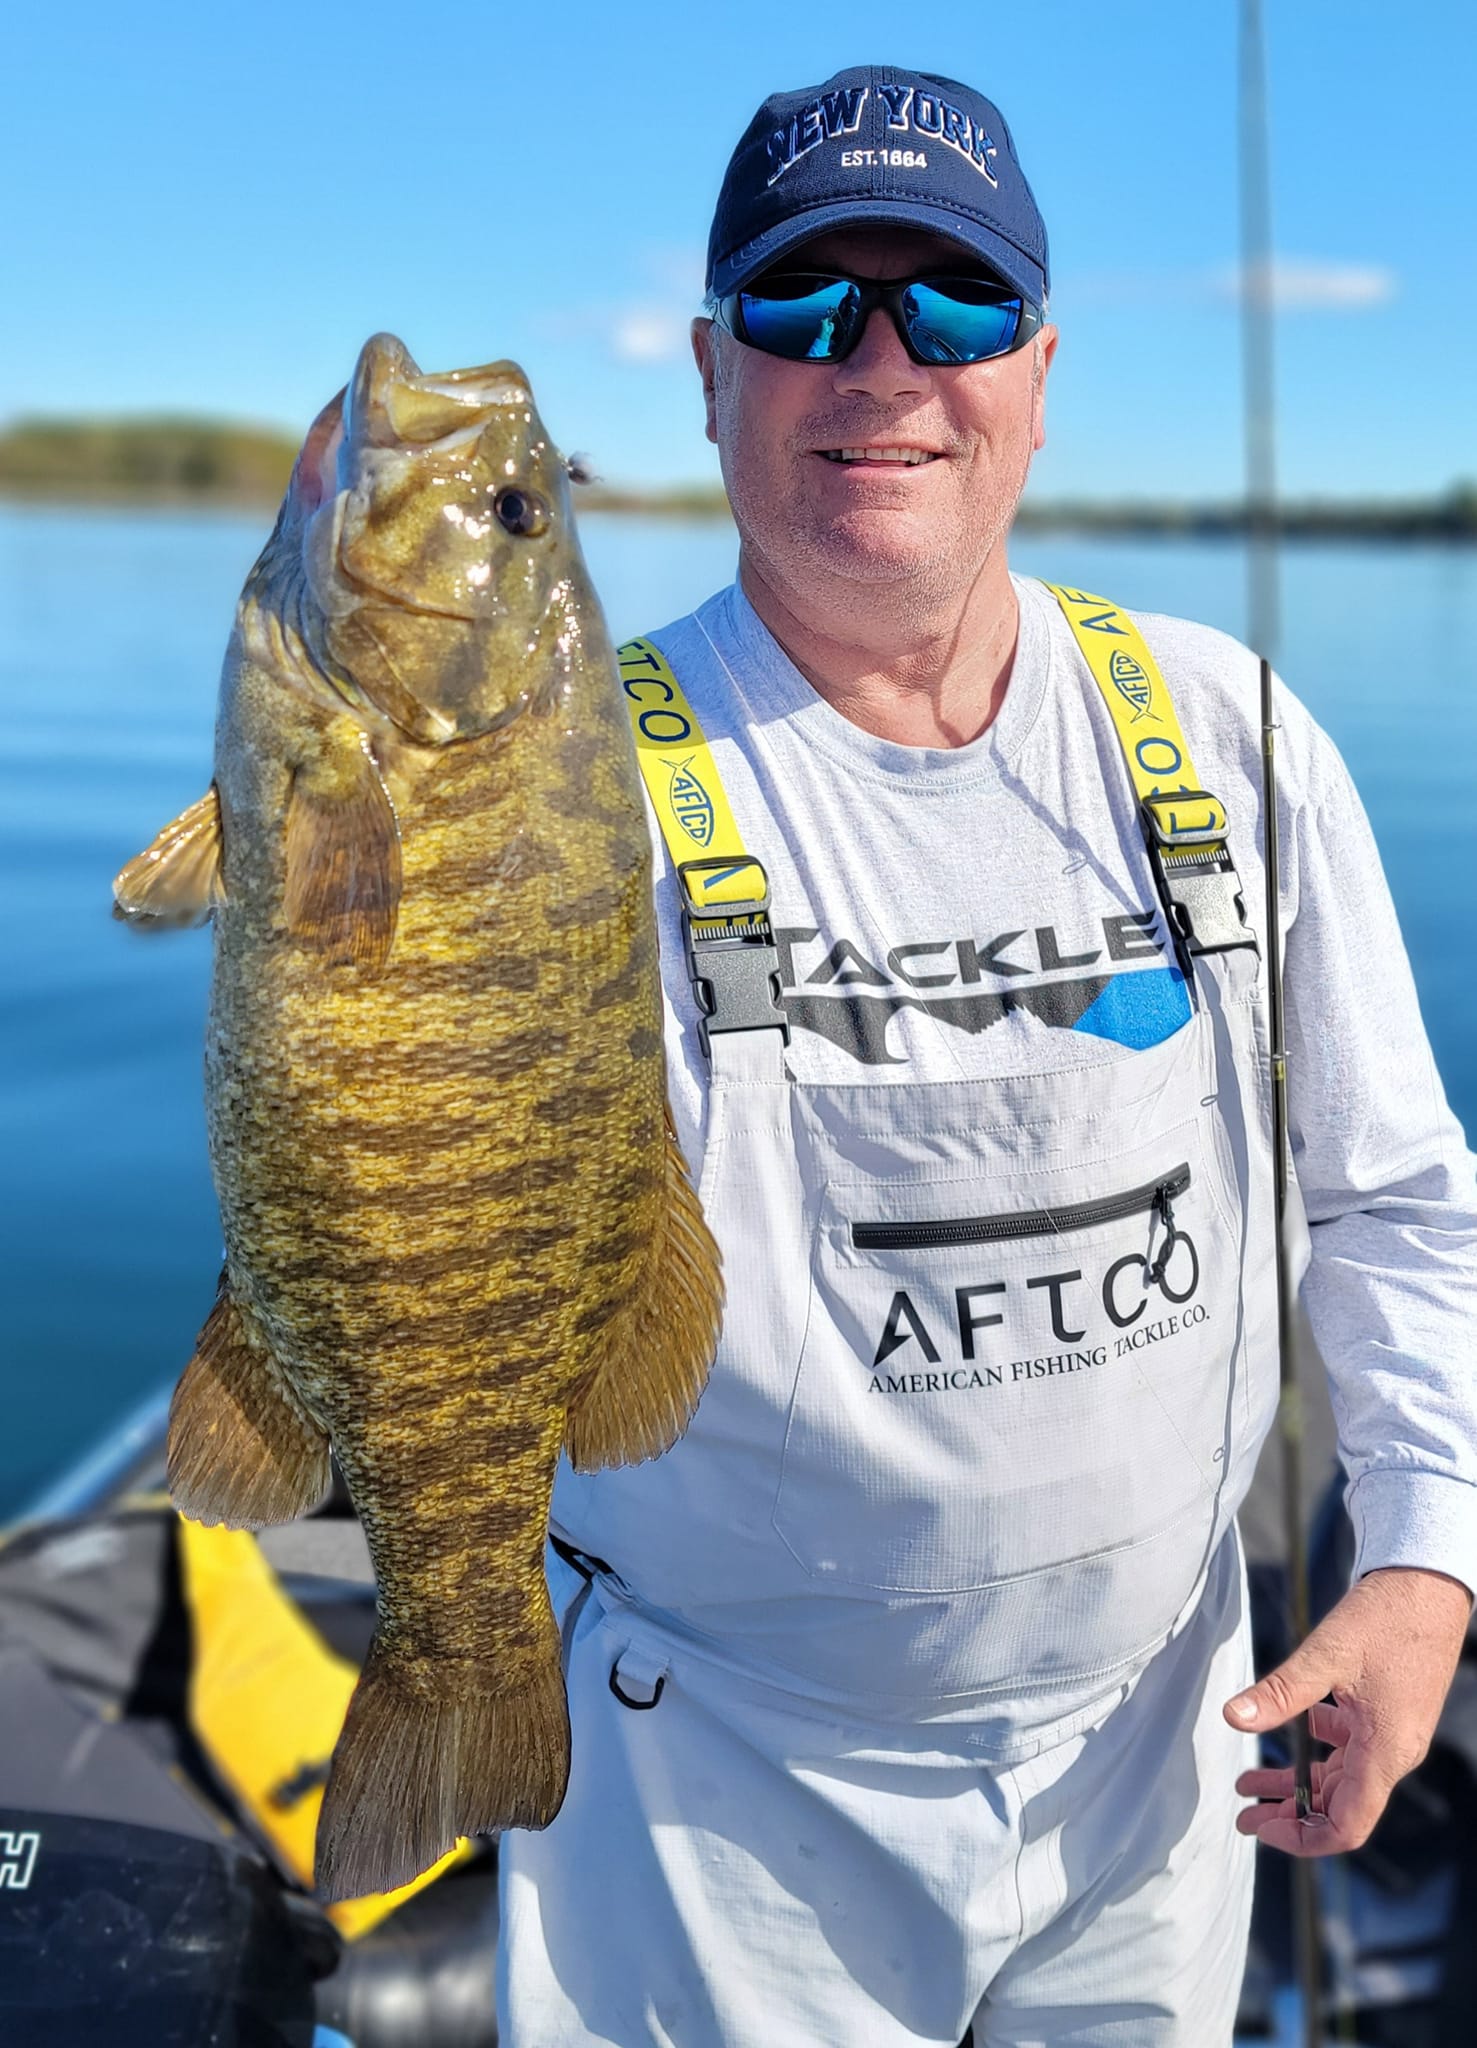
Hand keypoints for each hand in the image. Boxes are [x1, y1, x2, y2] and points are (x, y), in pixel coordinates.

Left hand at [1225, 1565, 1470, 1855]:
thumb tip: (1234, 1718)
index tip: (1260, 1829)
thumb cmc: (1386, 1618)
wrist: (1429, 1584)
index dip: (1302, 1837)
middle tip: (1242, 1812)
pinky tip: (1288, 1734)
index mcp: (1384, 1752)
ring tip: (1250, 1782)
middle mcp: (1393, 1753)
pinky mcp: (1388, 1714)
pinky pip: (1350, 1750)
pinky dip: (1315, 1751)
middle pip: (1338, 1808)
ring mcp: (1393, 1734)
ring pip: (1341, 1778)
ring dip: (1297, 1784)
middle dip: (1289, 1815)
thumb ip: (1280, 1692)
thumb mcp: (1325, 1655)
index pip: (1347, 1826)